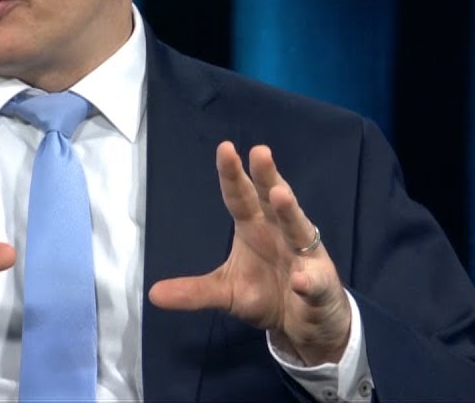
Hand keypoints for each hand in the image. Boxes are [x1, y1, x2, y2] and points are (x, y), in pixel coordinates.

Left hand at [148, 142, 350, 364]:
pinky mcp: (321, 285)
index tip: (224, 148)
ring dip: (289, 211)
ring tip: (278, 195)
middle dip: (266, 176)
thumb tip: (153, 294)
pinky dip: (308, 280)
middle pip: (273, 200)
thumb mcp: (226, 294)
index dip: (232, 175)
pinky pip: (314, 281)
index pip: (240, 197)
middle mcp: (281, 233)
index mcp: (254, 228)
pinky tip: (300, 280)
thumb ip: (194, 291)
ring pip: (298, 228)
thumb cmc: (267, 295)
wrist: (306, 327)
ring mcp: (305, 256)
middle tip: (259, 151)